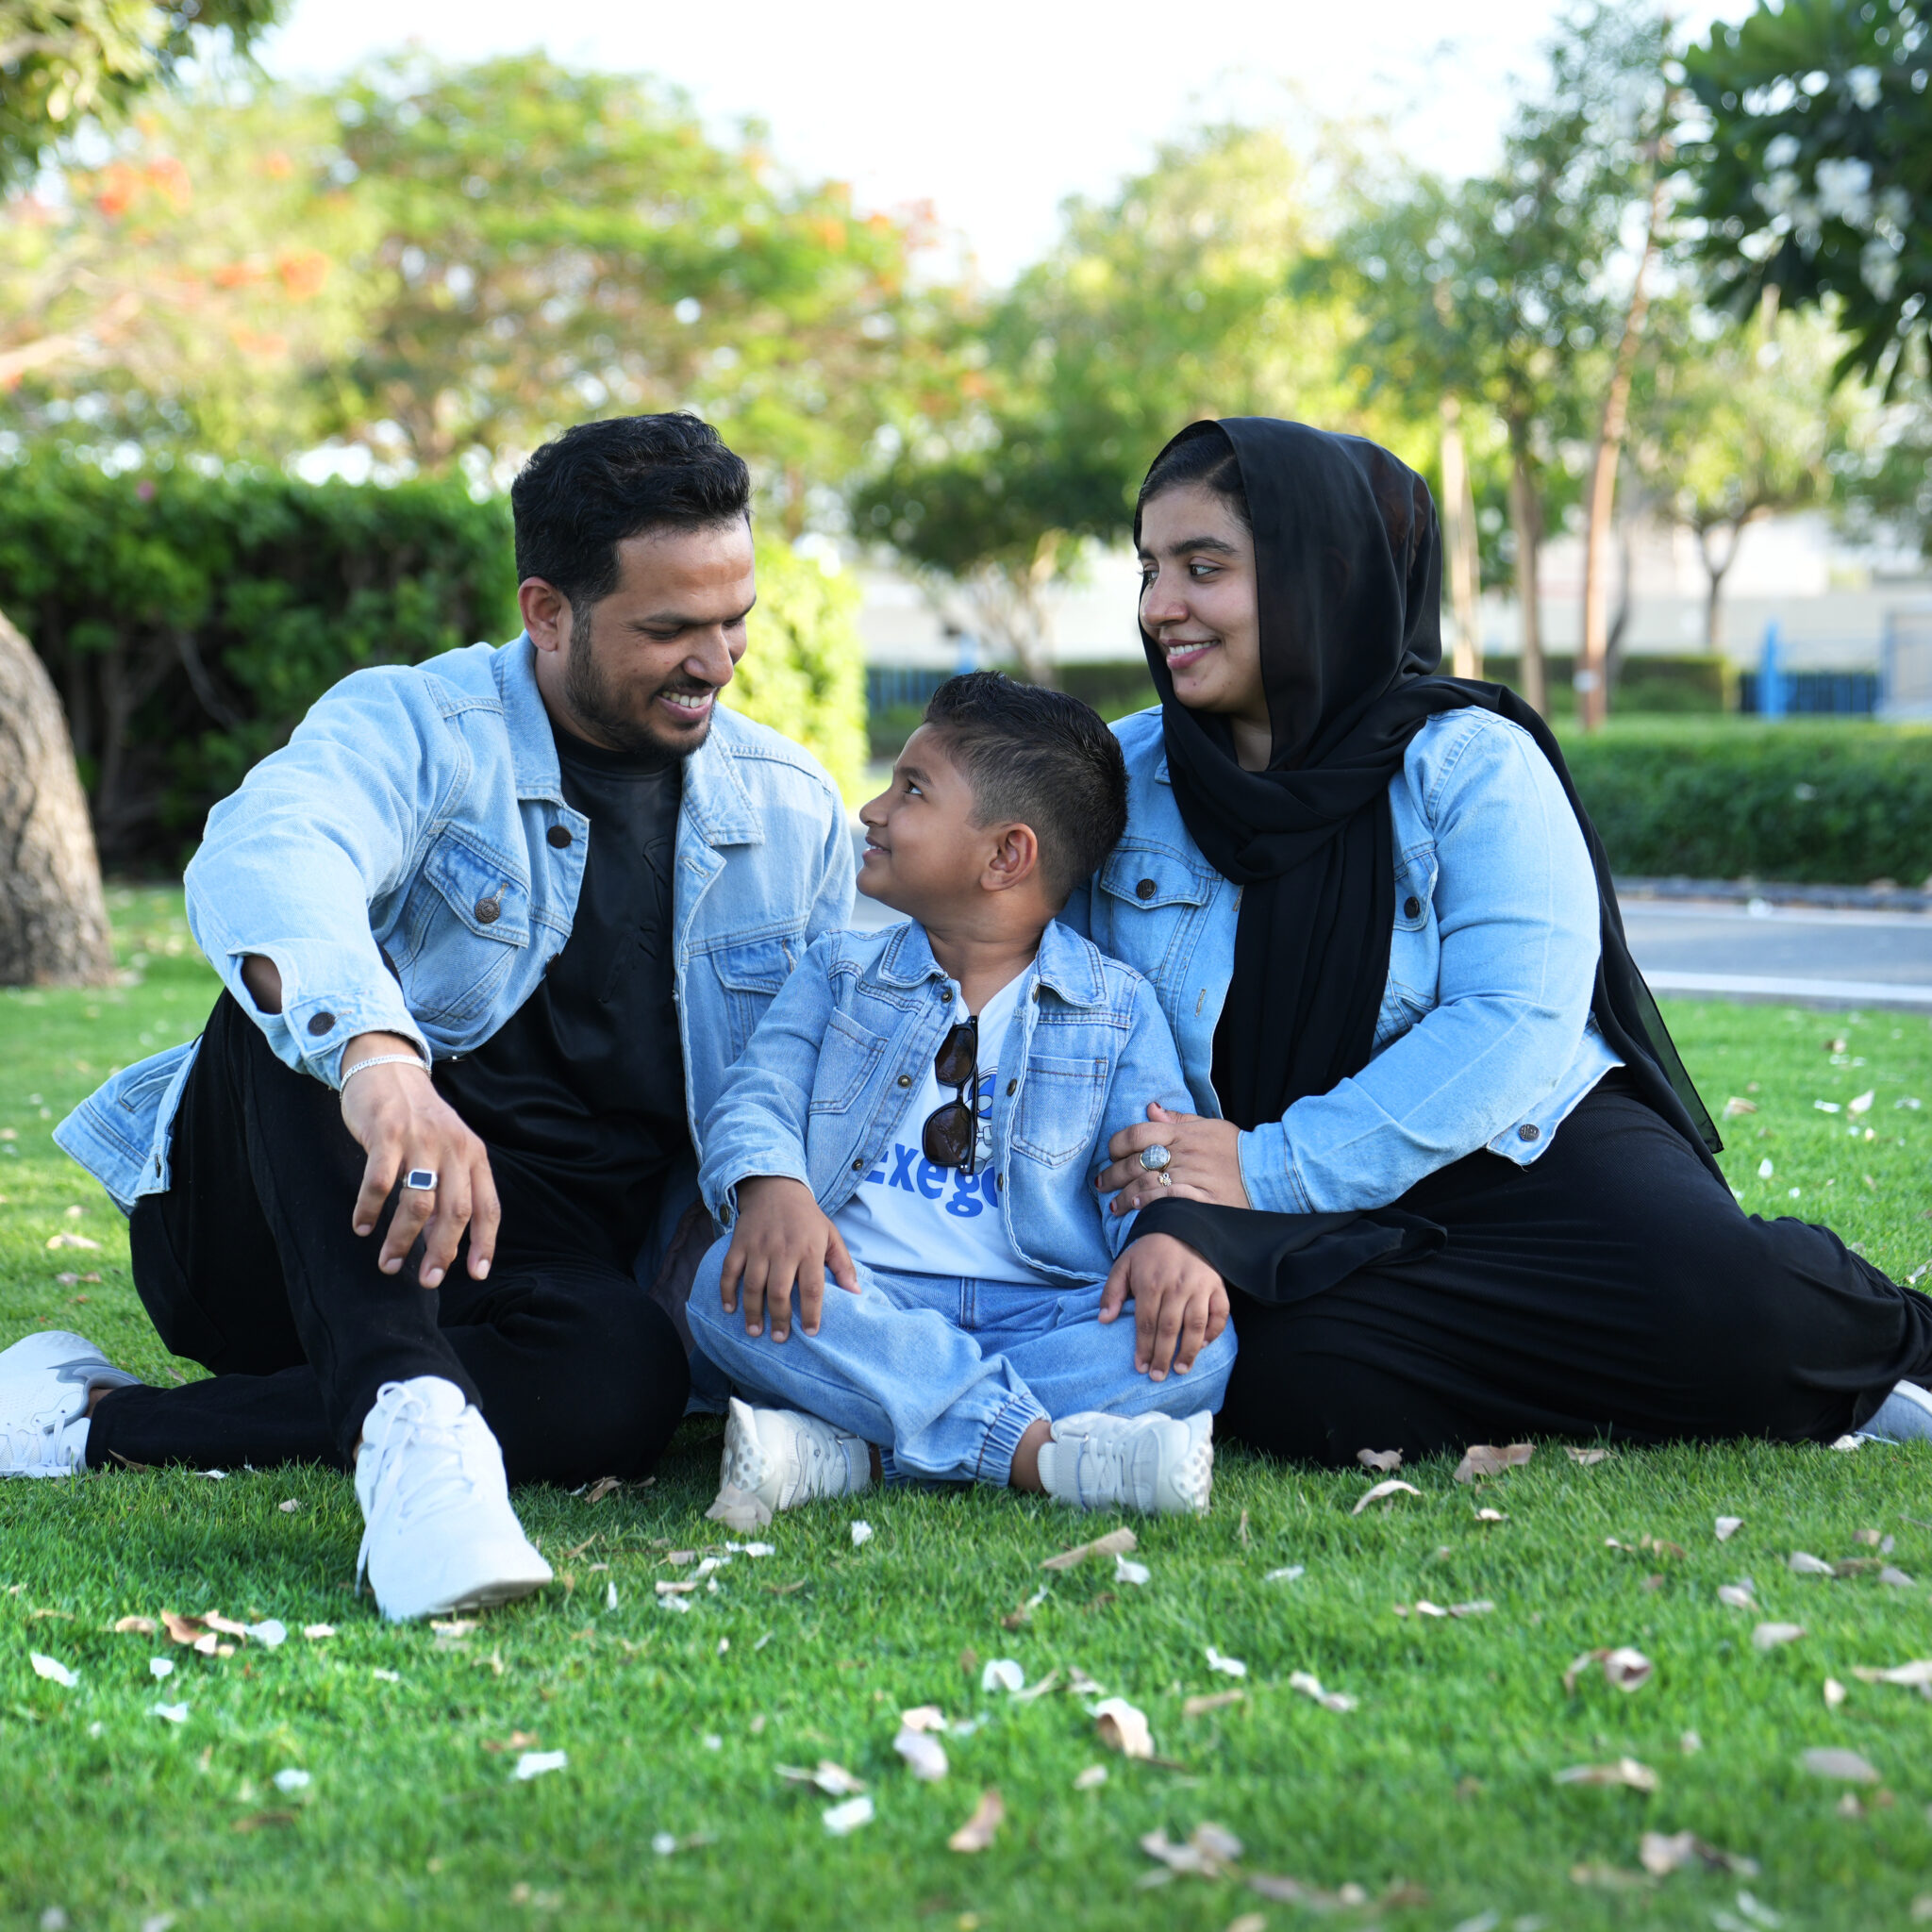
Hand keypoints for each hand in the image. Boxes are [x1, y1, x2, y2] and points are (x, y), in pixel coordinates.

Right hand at [338, 1032, 498, 1288]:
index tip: (476, 1274)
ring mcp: (421, 1140)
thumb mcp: (447, 1148)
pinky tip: (362, 1227)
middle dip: (442, 1252)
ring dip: (401, 1240)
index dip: (484, 1243)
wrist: (388, 1068)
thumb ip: (451, 1188)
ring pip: (417, 1203)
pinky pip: (378, 1183)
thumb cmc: (419, 1119)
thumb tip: (444, 1241)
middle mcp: (453, 1148)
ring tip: (388, 1263)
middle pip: (455, 1211)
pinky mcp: (387, 1134)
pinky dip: (369, 1211)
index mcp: (474, 1155)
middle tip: (427, 1282)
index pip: (487, 1206)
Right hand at [719, 1176, 857, 1341]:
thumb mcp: (831, 1235)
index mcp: (810, 1249)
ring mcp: (759, 1247)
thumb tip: (856, 1293)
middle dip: (779, 1319)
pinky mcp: (739, 1243)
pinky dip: (727, 1291)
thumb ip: (843, 1265)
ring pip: (753, 1285)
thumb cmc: (807, 1218)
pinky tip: (729, 1308)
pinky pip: (730, 1271)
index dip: (812, 1313)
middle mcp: (783, 1249)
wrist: (776, 1188)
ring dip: (753, 1312)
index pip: (812, 1288)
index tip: (811, 1333)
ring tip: (755, 1331)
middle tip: (780, 1339)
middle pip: (780, 1292)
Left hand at [1097, 1232, 1228, 1379]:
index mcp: (1151, 1283)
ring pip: (1196, 1325)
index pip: (1146, 1323)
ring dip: (1189, 1351)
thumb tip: (1104, 1320)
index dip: (1143, 1347)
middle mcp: (1177, 1286)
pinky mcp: (1217, 1286)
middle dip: (1163, 1356)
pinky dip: (1214, 1331)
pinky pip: (1220, 1313)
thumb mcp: (1123, 1264)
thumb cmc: (1148, 1252)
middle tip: (1158, 1376)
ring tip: (1181, 1369)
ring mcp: (1199, 1286)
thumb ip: (1112, 1292)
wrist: (1179, 1226)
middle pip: (1169, 1328)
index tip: (1140, 1367)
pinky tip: (1204, 1345)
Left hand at [1098, 1101, 1250, 1213]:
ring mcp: (1192, 1177)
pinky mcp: (1202, 1200)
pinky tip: (1138, 1209)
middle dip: (1113, 1175)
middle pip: (1136, 1162)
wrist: (1269, 1170)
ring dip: (1125, 1195)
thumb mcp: (1209, 1125)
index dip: (1117, 1145)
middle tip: (1101, 1184)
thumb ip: (1177, 1120)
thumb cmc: (1236, 1148)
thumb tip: (1150, 1109)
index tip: (1110, 1156)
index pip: (1138, 1133)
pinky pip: (1167, 1200)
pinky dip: (1149, 1204)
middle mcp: (1183, 1154)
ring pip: (1146, 1184)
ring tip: (1114, 1206)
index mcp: (1182, 1134)